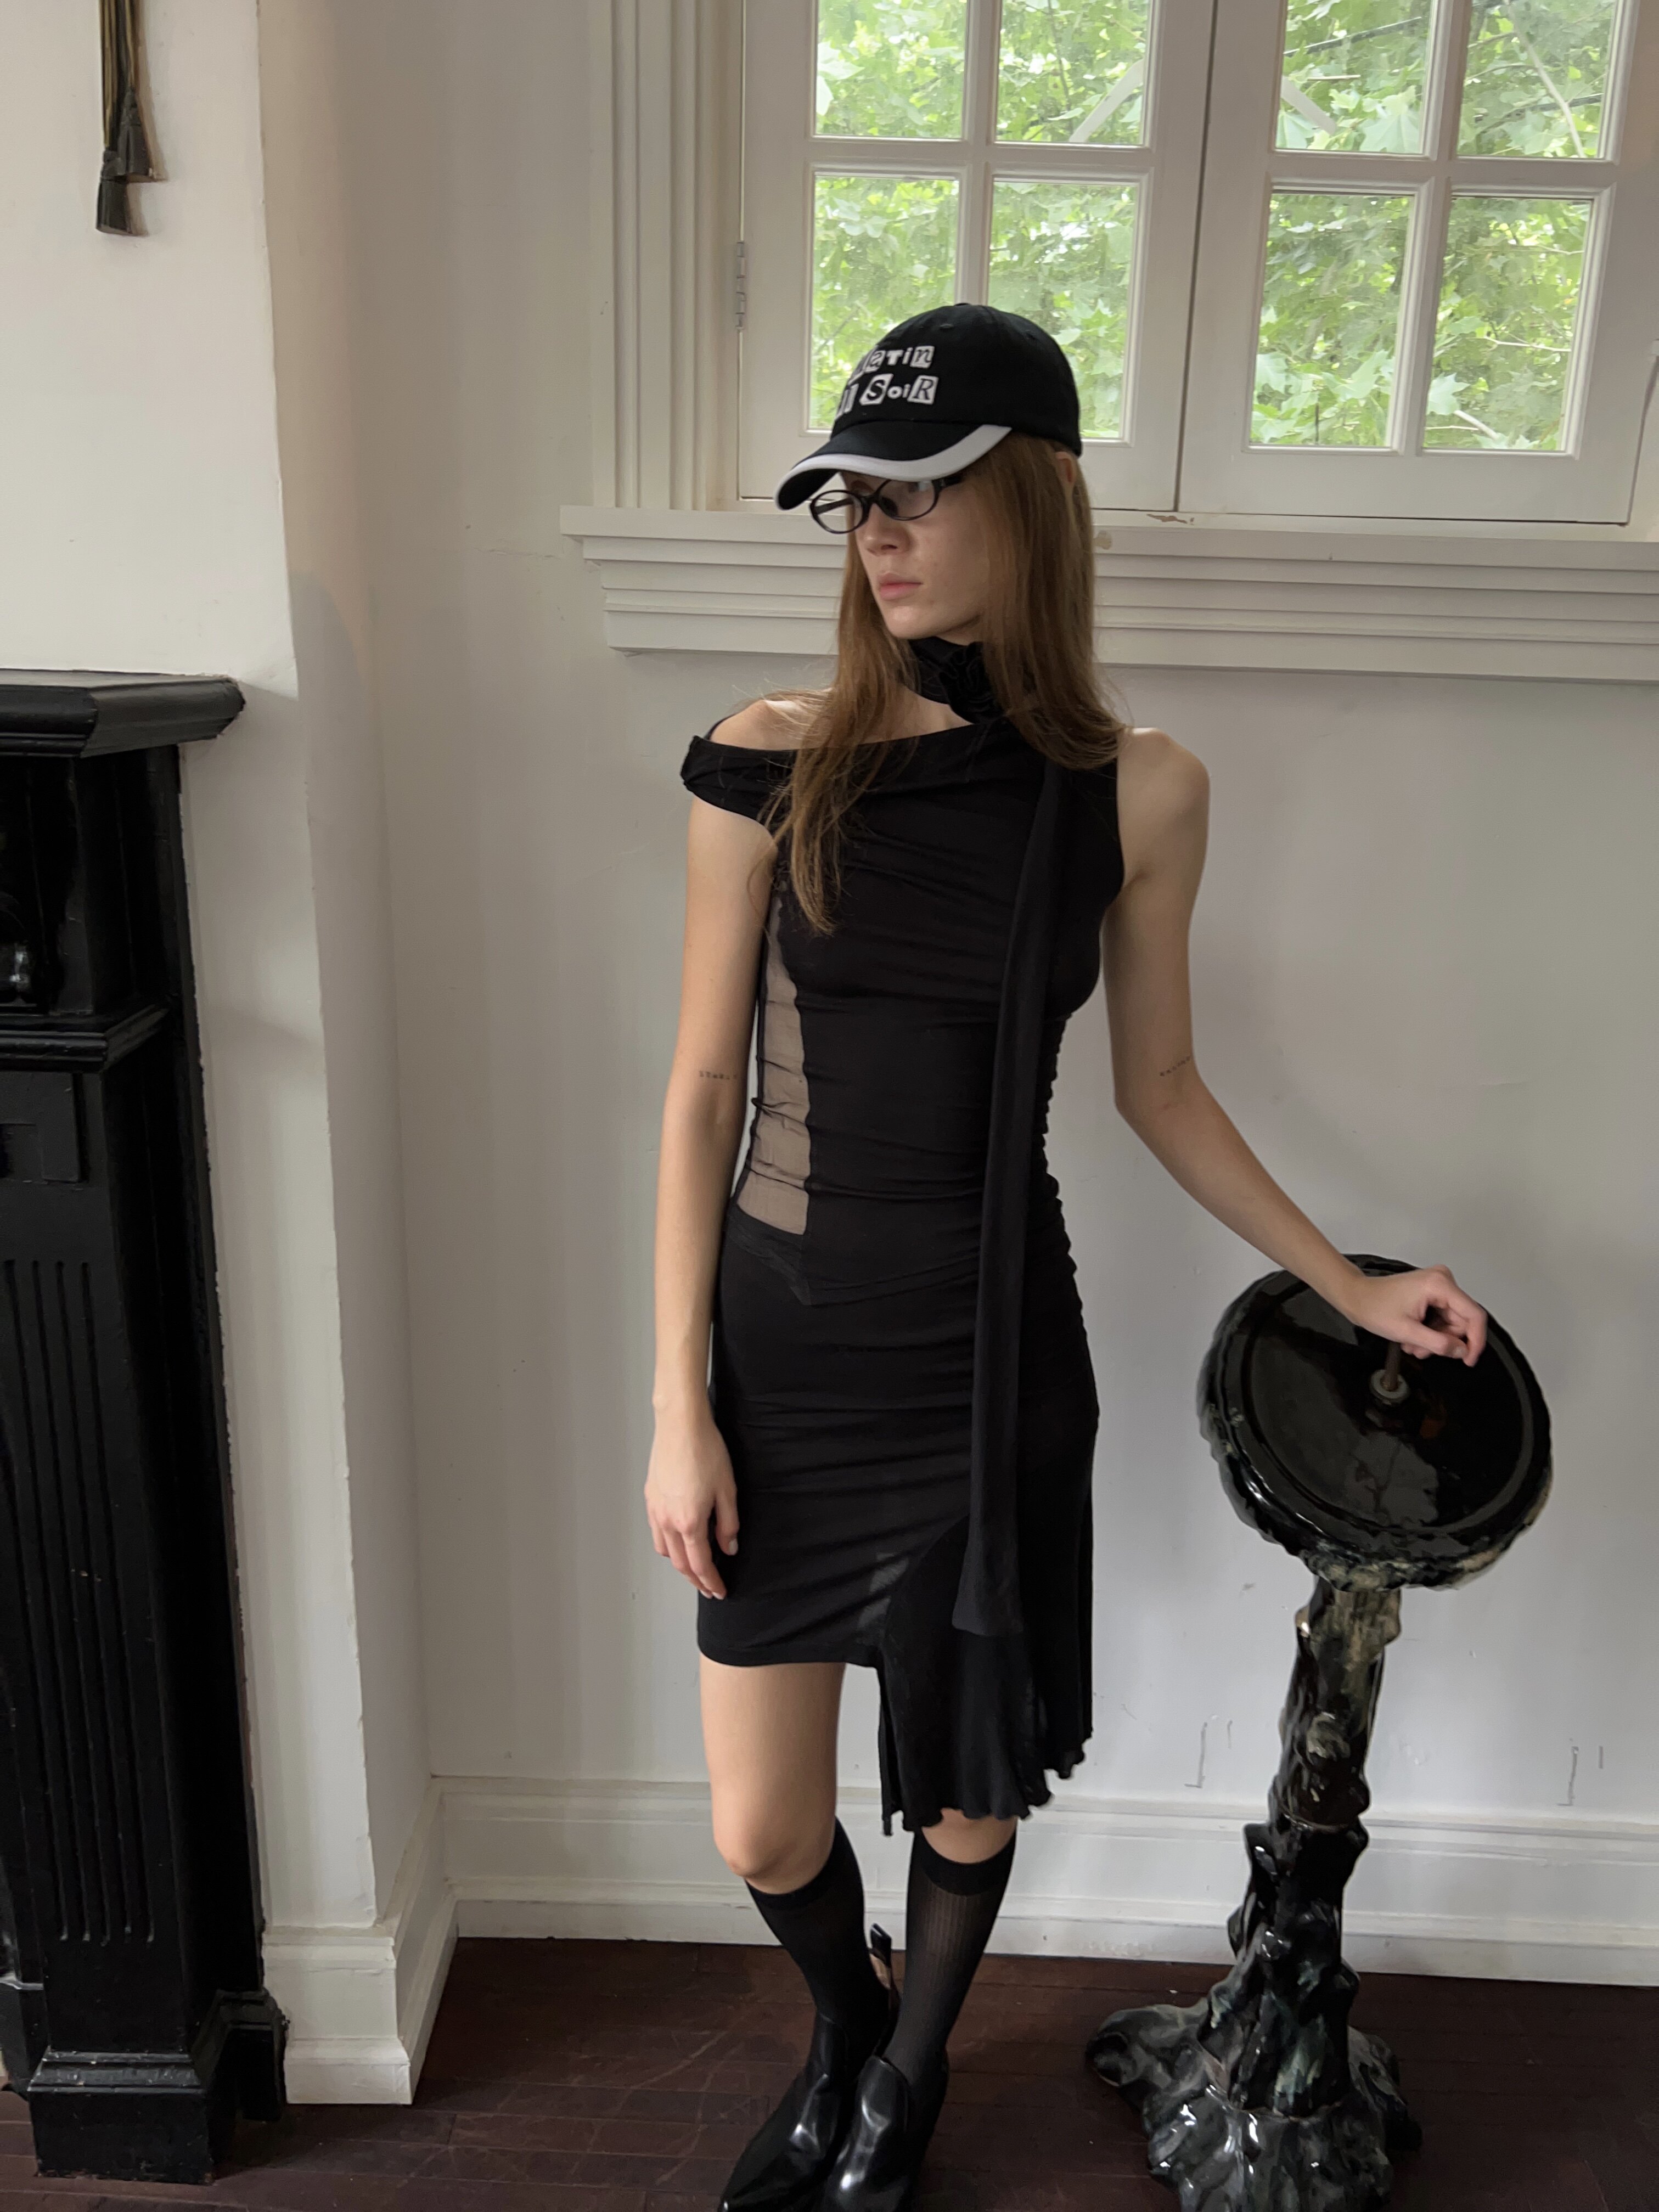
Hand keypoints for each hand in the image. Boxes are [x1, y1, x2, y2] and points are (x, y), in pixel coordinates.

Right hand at [645, 1401, 739, 1598]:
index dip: (711, 1581)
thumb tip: (728, 1547)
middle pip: (680, 1563)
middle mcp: (667, 1521)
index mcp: (689, 1522)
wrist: (680, 1425)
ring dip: (680, 1565)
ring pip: (664, 1550)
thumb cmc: (705, 1451)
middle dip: (696, 1579)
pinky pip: (656, 1532)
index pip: (701, 1564)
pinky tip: (677, 1540)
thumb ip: (728, 1524)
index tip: (720, 1591)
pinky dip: (667, 1545)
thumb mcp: (727, 1490)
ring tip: (694, 1568)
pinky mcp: (650, 1497)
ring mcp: (656, 1509)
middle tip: (709, 1587)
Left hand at [1340, 1263, 1486, 1367]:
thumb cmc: (1374, 1307)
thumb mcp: (1407, 1332)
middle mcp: (1442, 1280)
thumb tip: (1462, 1351)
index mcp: (1439, 1285)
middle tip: (1422, 1351)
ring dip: (1435, 1338)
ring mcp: (1438, 1284)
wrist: (1356, 1296)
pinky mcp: (1433, 1290)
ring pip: (1451, 1322)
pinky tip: (1414, 1336)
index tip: (1469, 1359)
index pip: (1474, 1315)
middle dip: (1444, 1341)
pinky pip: (1442, 1317)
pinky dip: (1431, 1331)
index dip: (1476, 1340)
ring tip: (1413, 1344)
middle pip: (1462, 1321)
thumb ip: (1438, 1344)